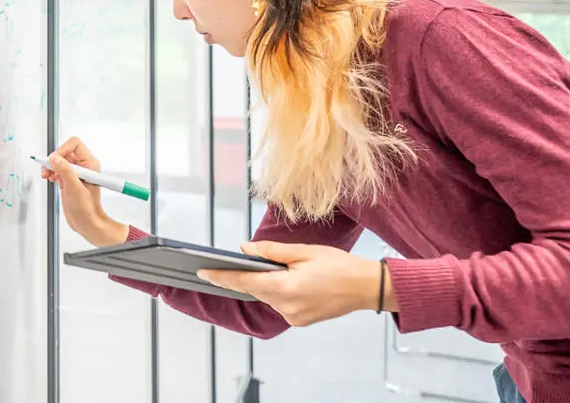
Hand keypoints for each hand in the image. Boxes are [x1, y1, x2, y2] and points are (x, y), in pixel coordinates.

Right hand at [39, 137, 128, 246]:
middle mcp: (84, 167)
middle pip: (65, 152)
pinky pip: (58, 170)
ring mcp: (76, 174)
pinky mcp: (69, 180)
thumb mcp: (74, 188)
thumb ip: (65, 171)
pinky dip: (51, 173)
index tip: (54, 160)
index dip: (62, 150)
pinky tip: (50, 179)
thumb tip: (55, 158)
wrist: (87, 223)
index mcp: (90, 164)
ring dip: (50, 166)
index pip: (74, 145)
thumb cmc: (87, 209)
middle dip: (54, 159)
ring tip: (46, 175)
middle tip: (47, 169)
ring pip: (59, 161)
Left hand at [198, 241, 389, 326]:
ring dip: (266, 284)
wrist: (367, 288)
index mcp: (284, 288)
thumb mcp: (304, 251)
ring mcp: (293, 316)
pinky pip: (280, 304)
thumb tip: (245, 249)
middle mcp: (286, 306)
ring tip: (281, 270)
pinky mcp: (300, 320)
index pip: (244, 281)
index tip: (202, 272)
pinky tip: (291, 282)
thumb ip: (271, 251)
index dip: (221, 276)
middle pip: (255, 289)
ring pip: (267, 297)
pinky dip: (279, 293)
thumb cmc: (339, 266)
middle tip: (233, 264)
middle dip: (245, 277)